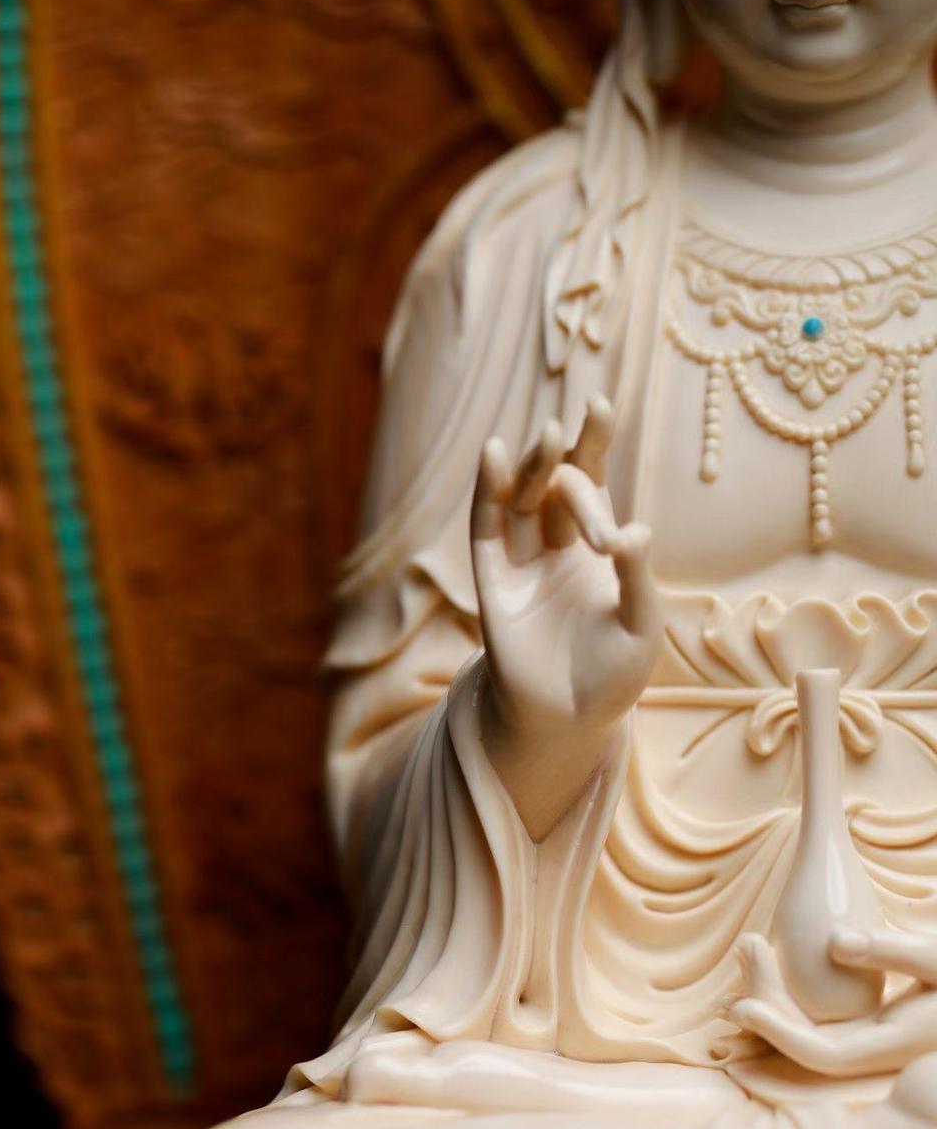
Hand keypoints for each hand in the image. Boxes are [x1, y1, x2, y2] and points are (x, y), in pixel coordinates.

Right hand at [471, 399, 661, 838]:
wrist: (568, 723)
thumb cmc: (613, 678)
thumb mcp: (640, 625)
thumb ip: (636, 578)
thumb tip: (634, 530)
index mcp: (597, 549)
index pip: (593, 483)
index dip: (594, 444)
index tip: (600, 405)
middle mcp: (556, 548)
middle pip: (556, 485)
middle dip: (567, 460)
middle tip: (572, 431)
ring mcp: (522, 565)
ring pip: (520, 500)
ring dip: (530, 467)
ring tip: (546, 438)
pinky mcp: (493, 585)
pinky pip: (487, 532)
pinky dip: (487, 494)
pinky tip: (492, 456)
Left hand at [722, 931, 936, 1078]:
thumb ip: (894, 952)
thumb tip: (835, 943)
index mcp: (898, 1043)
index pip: (825, 1055)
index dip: (780, 1035)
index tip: (744, 1005)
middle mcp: (881, 1049)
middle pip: (807, 1042)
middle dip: (768, 1002)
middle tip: (744, 950)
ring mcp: (875, 1037)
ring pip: (809, 1028)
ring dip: (774, 994)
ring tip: (748, 949)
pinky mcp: (871, 1022)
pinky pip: (819, 1017)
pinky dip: (790, 995)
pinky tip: (770, 963)